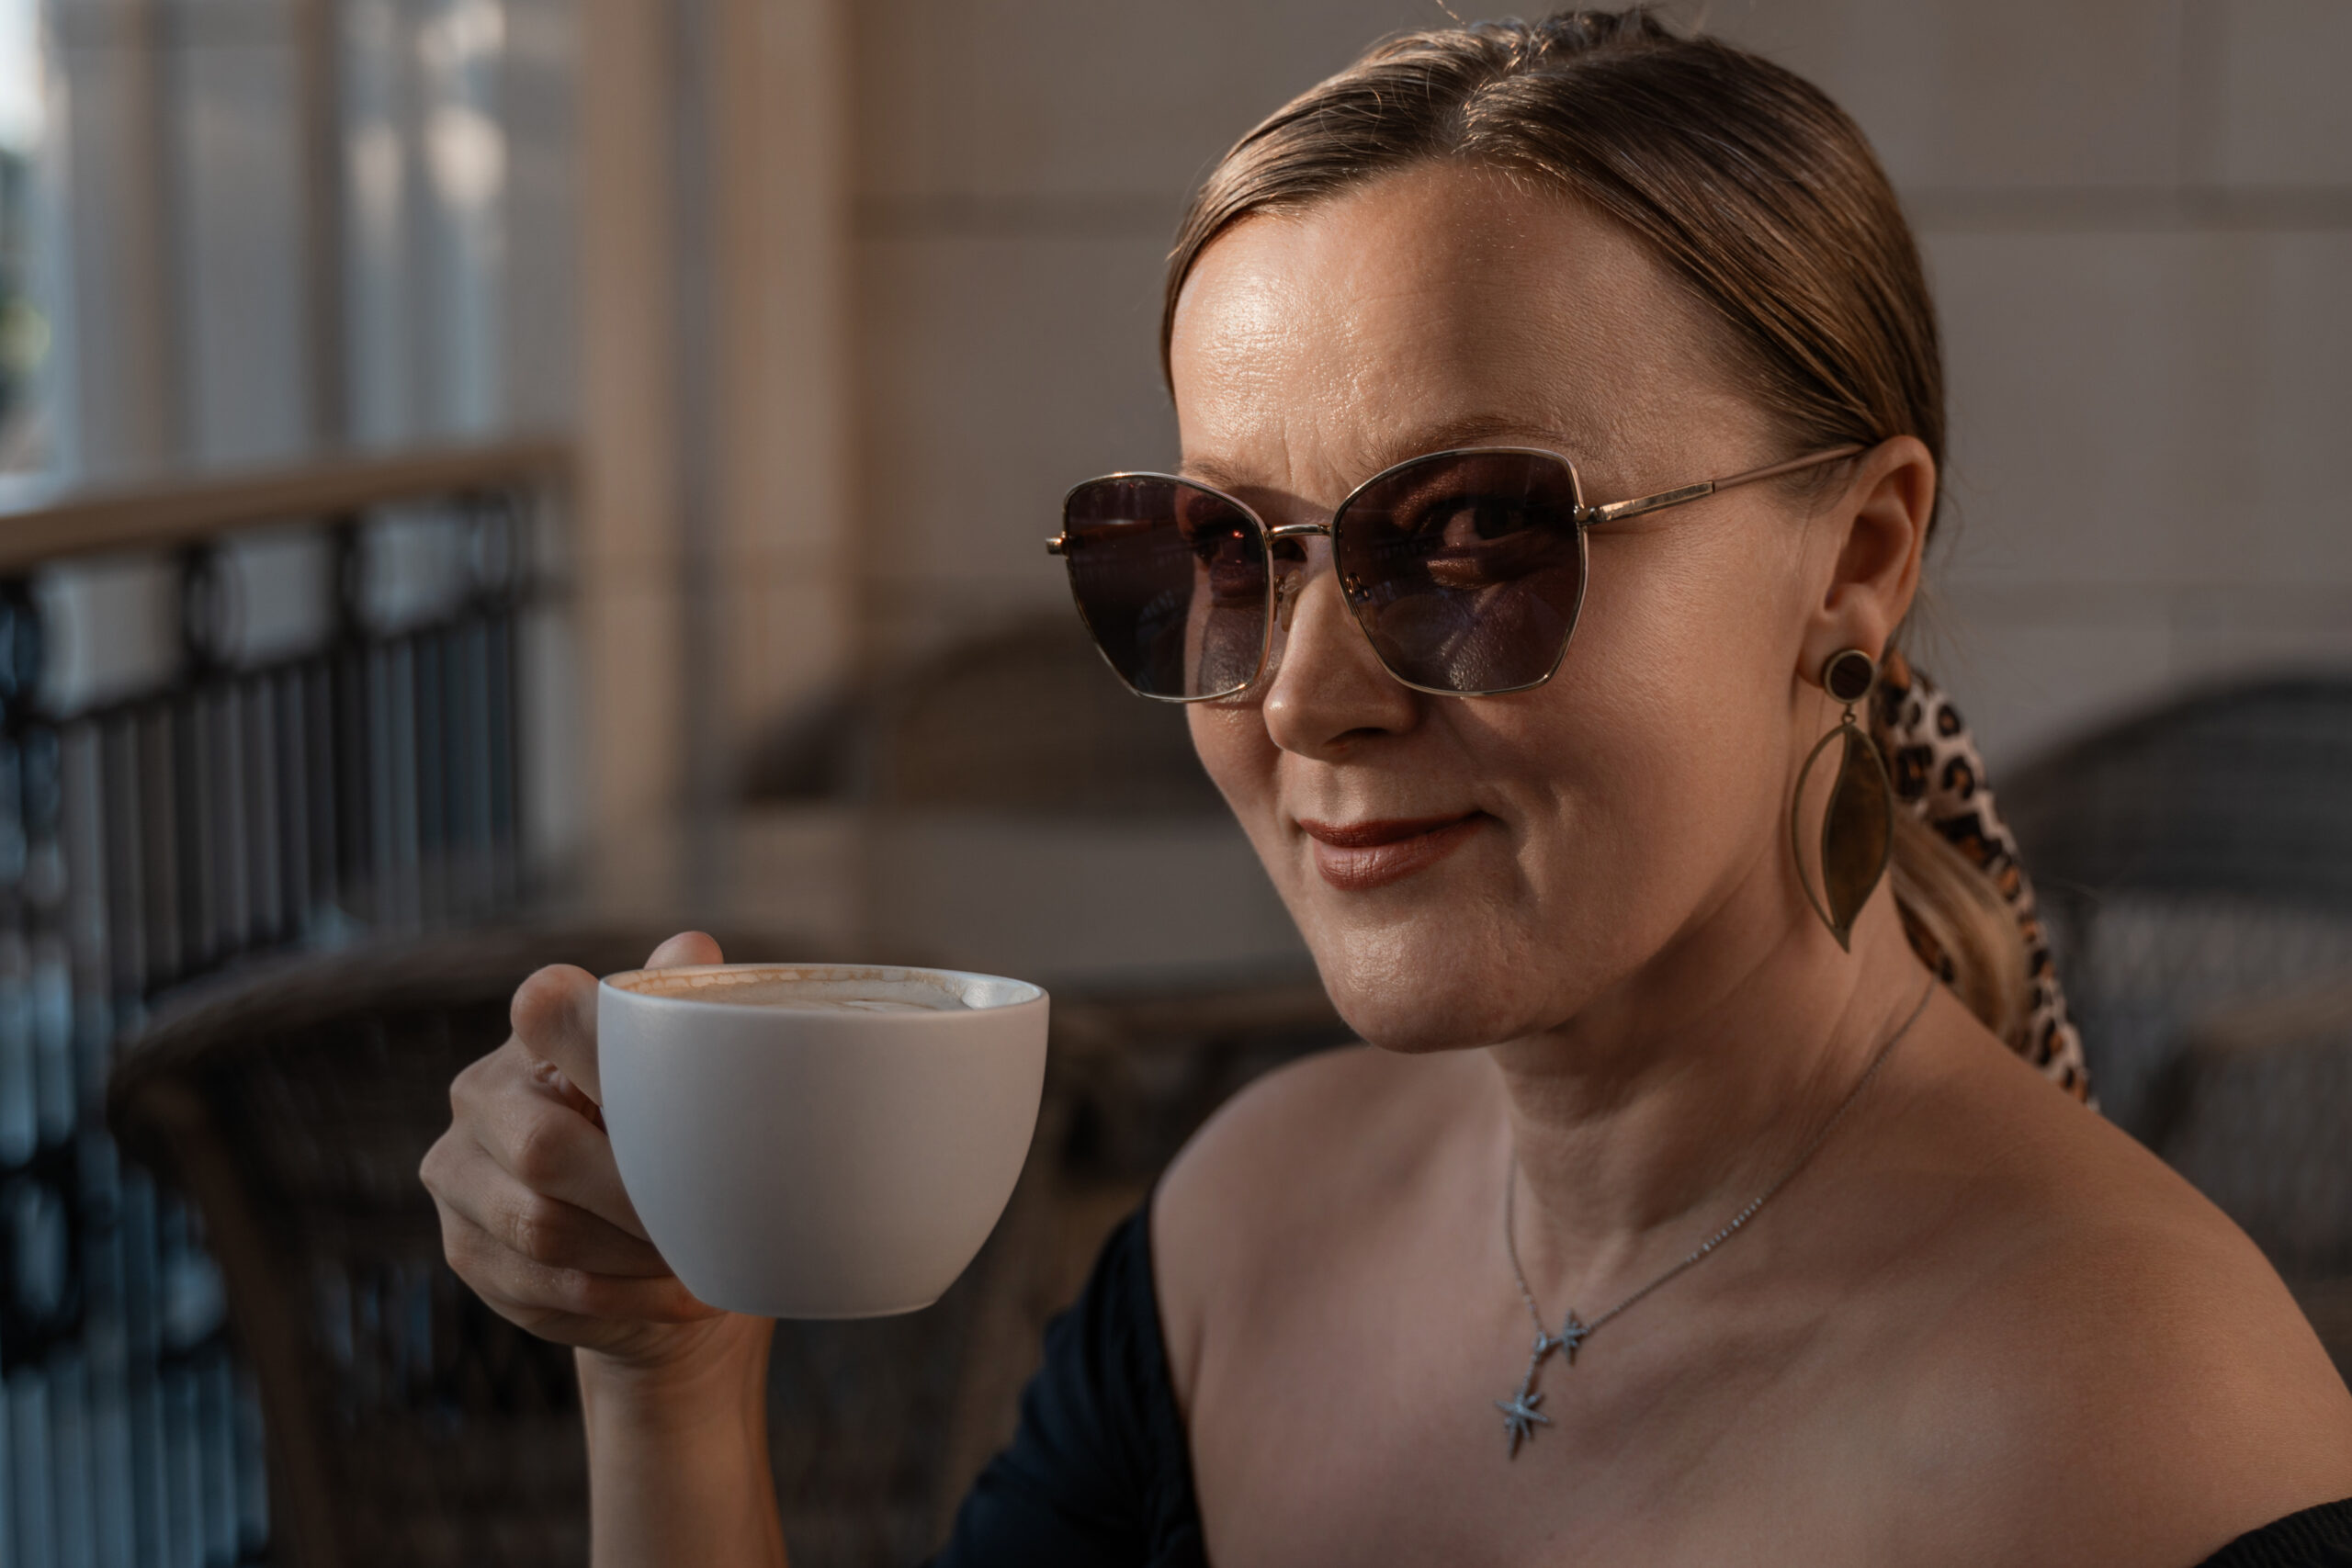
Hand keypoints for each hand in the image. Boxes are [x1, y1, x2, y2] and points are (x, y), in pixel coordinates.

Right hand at [422, 931, 771, 1373]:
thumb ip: (681, 1012)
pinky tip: (676, 1294)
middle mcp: (482, 1096)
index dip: (599, 1043)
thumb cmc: (668, 1138)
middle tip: (708, 1218)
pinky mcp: (464, 1250)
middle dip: (638, 1194)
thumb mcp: (681, 1076)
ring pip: (543, 1229)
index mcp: (536, 1035)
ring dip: (635, 1255)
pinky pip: (543, 1285)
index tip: (672, 1094)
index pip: (547, 1009)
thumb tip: (693, 947)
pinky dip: (621, 1297)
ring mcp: (459, 1177)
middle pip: (546, 1148)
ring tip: (701, 1261)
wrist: (641, 1245)